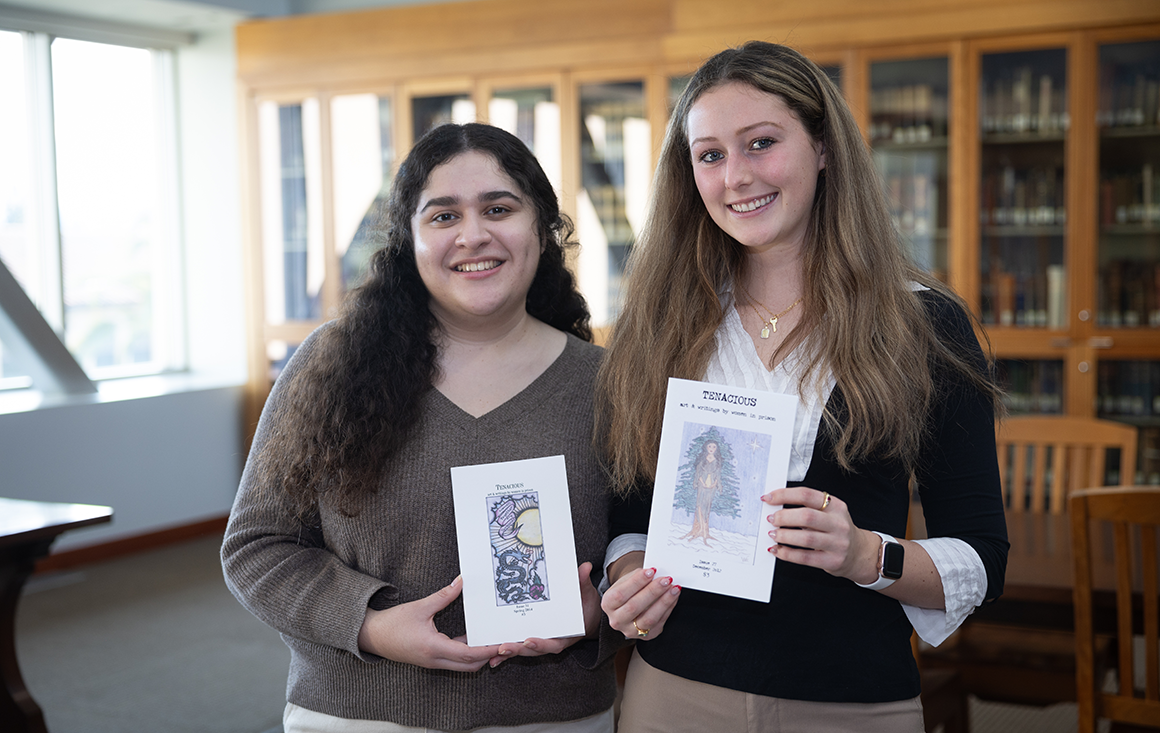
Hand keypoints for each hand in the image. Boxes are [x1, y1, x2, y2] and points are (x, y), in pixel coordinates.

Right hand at [357, 576, 500, 671]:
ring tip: (491, 639)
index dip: (487, 649)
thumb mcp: (419, 607)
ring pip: (461, 665)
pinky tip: (472, 637)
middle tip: (502, 643)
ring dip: (477, 655)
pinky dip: (465, 653)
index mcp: (433, 648)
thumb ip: (443, 596)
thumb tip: (461, 582)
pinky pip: (453, 661)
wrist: (371, 636)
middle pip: (469, 665)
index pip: (468, 654)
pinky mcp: (430, 660)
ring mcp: (432, 662)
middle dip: (487, 656)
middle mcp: (435, 660)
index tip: (501, 644)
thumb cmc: (392, 623)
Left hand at [488, 561, 601, 667]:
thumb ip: (582, 582)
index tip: (529, 640)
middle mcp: (551, 642)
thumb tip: (585, 567)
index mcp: (565, 636)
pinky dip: (505, 654)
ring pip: (522, 650)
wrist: (585, 616)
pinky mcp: (530, 640)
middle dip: (517, 650)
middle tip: (503, 647)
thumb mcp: (586, 593)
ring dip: (507, 653)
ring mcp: (539, 642)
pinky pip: (517, 647)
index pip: (553, 644)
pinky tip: (492, 659)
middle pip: (532, 650)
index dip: (541, 644)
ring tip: (493, 653)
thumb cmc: (585, 605)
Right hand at [600, 551, 679, 641]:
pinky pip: (659, 622)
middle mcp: (617, 620)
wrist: (629, 606)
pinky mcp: (646, 636)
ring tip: (673, 589)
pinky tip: (673, 597)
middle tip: (665, 580)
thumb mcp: (626, 581)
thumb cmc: (628, 590)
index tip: (651, 571)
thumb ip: (637, 577)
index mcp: (608, 604)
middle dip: (653, 591)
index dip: (637, 582)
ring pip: (649, 618)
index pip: (621, 594)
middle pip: (634, 607)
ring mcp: (631, 631)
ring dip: (664, 602)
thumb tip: (654, 573)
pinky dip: (669, 608)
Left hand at [762, 487, 879, 583]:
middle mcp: (838, 523)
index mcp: (835, 506)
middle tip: (771, 519)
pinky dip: (787, 553)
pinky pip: (805, 557)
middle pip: (806, 516)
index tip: (769, 498)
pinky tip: (777, 550)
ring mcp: (838, 543)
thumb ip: (806, 507)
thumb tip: (775, 505)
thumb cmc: (836, 530)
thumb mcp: (828, 513)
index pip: (807, 495)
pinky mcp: (833, 560)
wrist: (858, 552)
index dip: (784, 495)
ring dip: (784, 536)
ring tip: (773, 534)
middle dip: (783, 517)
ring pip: (806, 538)